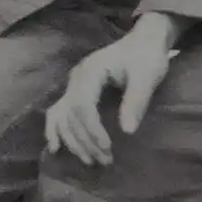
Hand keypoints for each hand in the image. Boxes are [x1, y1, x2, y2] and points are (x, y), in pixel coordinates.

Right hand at [45, 12, 182, 165]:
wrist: (145, 40)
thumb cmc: (147, 57)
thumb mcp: (147, 77)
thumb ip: (136, 101)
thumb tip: (127, 131)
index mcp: (90, 72)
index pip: (83, 106)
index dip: (93, 130)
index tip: (107, 148)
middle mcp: (76, 78)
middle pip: (71, 115)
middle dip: (85, 140)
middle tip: (105, 161)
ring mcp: (74, 84)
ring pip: (62, 116)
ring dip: (73, 140)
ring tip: (90, 161)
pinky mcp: (77, 90)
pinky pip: (59, 112)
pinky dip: (55, 130)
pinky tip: (54, 148)